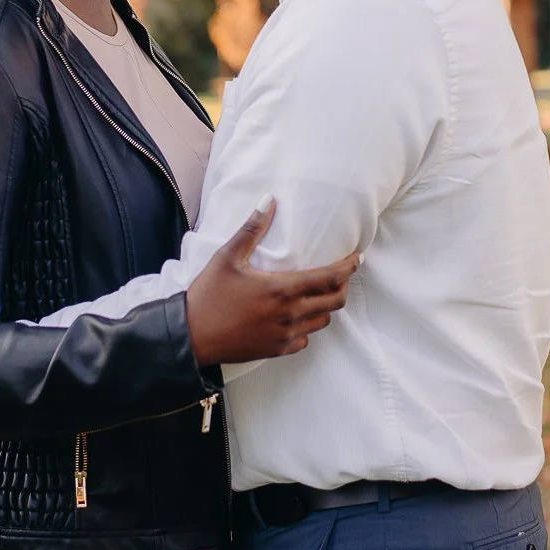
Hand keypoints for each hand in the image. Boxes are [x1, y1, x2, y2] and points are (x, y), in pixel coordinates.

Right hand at [185, 197, 360, 366]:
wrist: (191, 337)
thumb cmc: (208, 294)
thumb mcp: (228, 257)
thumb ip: (252, 229)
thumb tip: (269, 199)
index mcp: (283, 288)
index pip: (331, 277)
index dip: (349, 266)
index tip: (358, 257)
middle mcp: (291, 314)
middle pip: (335, 301)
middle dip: (342, 286)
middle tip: (338, 274)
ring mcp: (285, 335)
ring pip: (323, 321)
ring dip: (325, 306)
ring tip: (317, 293)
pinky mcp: (277, 350)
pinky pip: (305, 339)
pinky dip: (307, 326)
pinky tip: (296, 316)